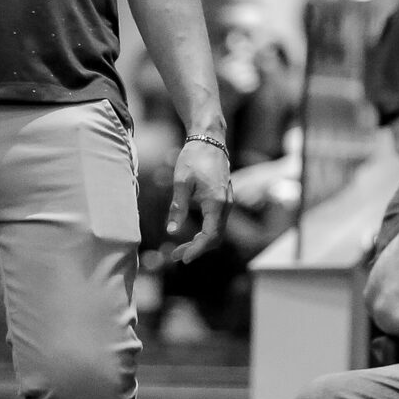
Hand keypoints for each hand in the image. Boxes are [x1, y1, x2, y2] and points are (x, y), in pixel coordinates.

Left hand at [164, 139, 231, 263]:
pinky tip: (191, 235)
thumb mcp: (181, 182)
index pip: (210, 236)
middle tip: (175, 256)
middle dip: (196, 249)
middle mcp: (225, 205)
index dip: (197, 250)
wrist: (210, 140)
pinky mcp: (224, 199)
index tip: (183, 259)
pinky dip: (205, 233)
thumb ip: (178, 208)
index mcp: (216, 202)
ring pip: (217, 232)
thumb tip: (171, 231)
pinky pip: (217, 223)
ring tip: (179, 248)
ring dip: (200, 243)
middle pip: (215, 238)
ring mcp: (227, 202)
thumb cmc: (194, 157)